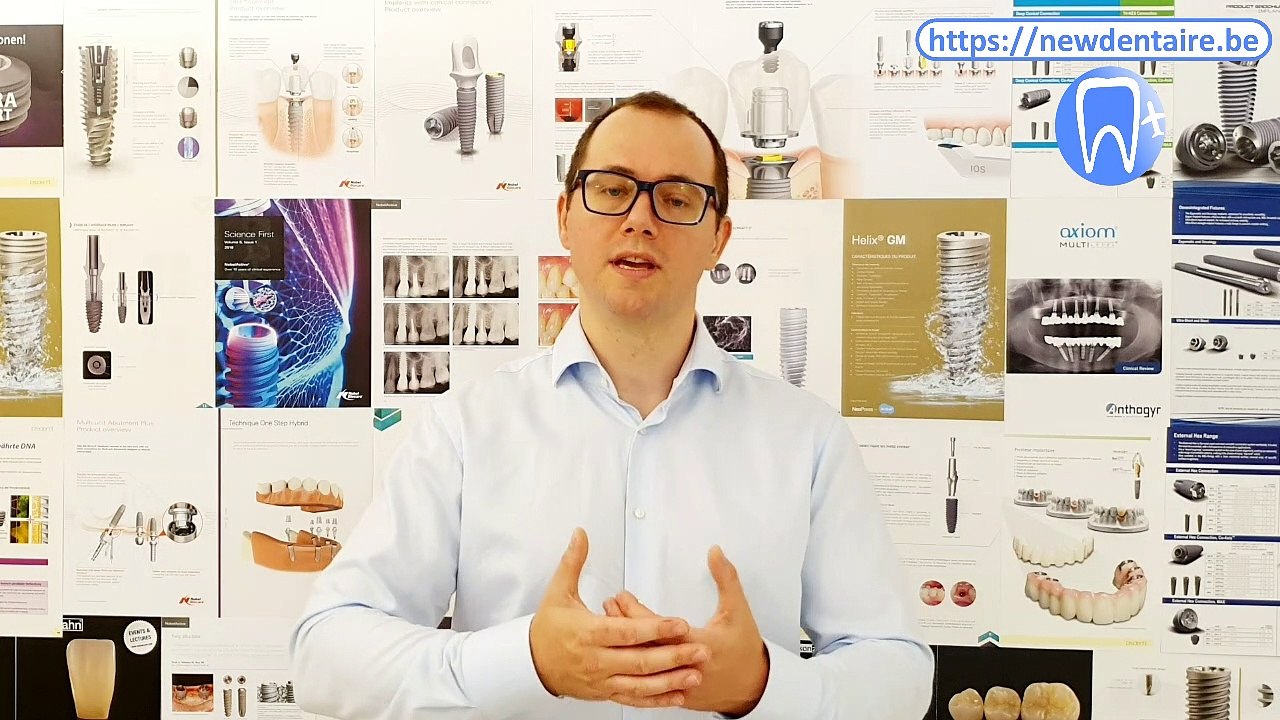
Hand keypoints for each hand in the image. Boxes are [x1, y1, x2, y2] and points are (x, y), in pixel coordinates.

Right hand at [529, 528, 711, 708]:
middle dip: (673, 656)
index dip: (655, 628)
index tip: (680, 624)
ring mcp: (602, 679)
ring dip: (670, 681)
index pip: (626, 632)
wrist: (531, 664)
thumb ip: (573, 562)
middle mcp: (597, 660)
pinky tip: (676, 696)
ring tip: (694, 674)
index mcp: (588, 633)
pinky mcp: (605, 692)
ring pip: (640, 684)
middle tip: (700, 650)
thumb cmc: (548, 629)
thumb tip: (580, 535)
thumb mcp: (558, 592)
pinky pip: (634, 699)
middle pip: (640, 660)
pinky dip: (656, 700)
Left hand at [603, 545, 769, 716]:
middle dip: (622, 625)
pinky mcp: (676, 694)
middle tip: (608, 607)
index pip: (658, 627)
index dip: (635, 611)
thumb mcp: (738, 609)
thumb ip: (726, 578)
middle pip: (644, 645)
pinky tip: (622, 656)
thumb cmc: (745, 651)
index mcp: (699, 644)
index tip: (622, 597)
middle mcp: (686, 666)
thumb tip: (715, 554)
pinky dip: (633, 668)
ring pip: (643, 666)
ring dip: (623, 645)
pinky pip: (648, 684)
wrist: (753, 687)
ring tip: (608, 627)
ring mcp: (679, 683)